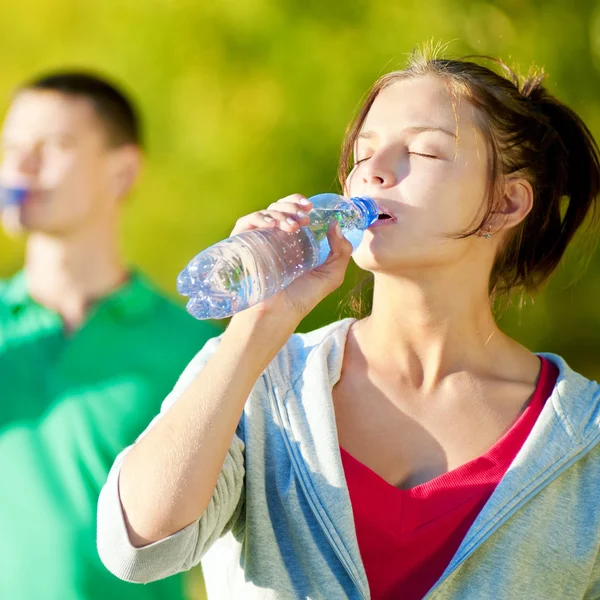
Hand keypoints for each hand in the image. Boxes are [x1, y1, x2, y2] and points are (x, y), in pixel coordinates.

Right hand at [230, 194, 353, 325]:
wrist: (280, 313)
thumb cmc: (303, 297)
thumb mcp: (332, 274)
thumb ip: (341, 251)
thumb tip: (336, 223)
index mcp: (294, 240)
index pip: (293, 211)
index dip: (299, 203)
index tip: (310, 206)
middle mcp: (275, 237)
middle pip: (279, 208)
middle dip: (291, 204)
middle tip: (304, 214)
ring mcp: (259, 240)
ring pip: (265, 213)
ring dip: (280, 212)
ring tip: (295, 225)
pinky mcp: (244, 245)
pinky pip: (247, 222)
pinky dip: (260, 218)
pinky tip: (274, 225)